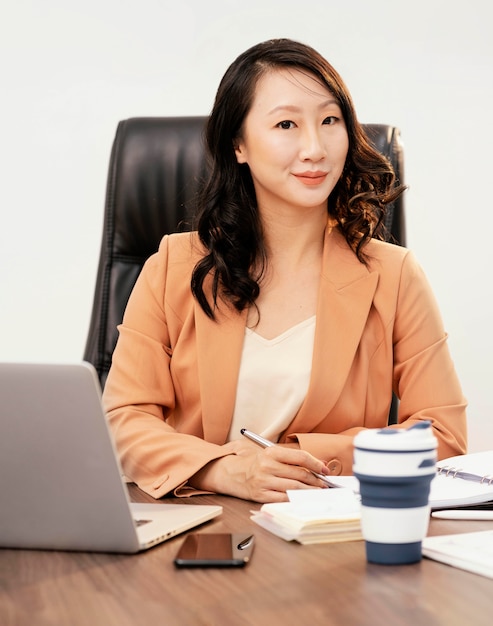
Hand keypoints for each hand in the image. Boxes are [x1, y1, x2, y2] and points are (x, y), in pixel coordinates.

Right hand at [192, 442, 329, 502]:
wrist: (228, 472)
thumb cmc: (252, 463)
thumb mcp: (268, 454)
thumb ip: (288, 458)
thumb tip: (314, 466)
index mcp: (271, 452)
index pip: (300, 457)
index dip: (316, 464)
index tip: (325, 469)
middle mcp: (267, 466)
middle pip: (300, 474)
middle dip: (316, 481)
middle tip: (325, 484)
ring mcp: (264, 482)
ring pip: (294, 488)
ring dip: (309, 492)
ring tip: (318, 493)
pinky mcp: (260, 495)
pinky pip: (283, 499)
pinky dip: (295, 500)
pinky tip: (302, 500)